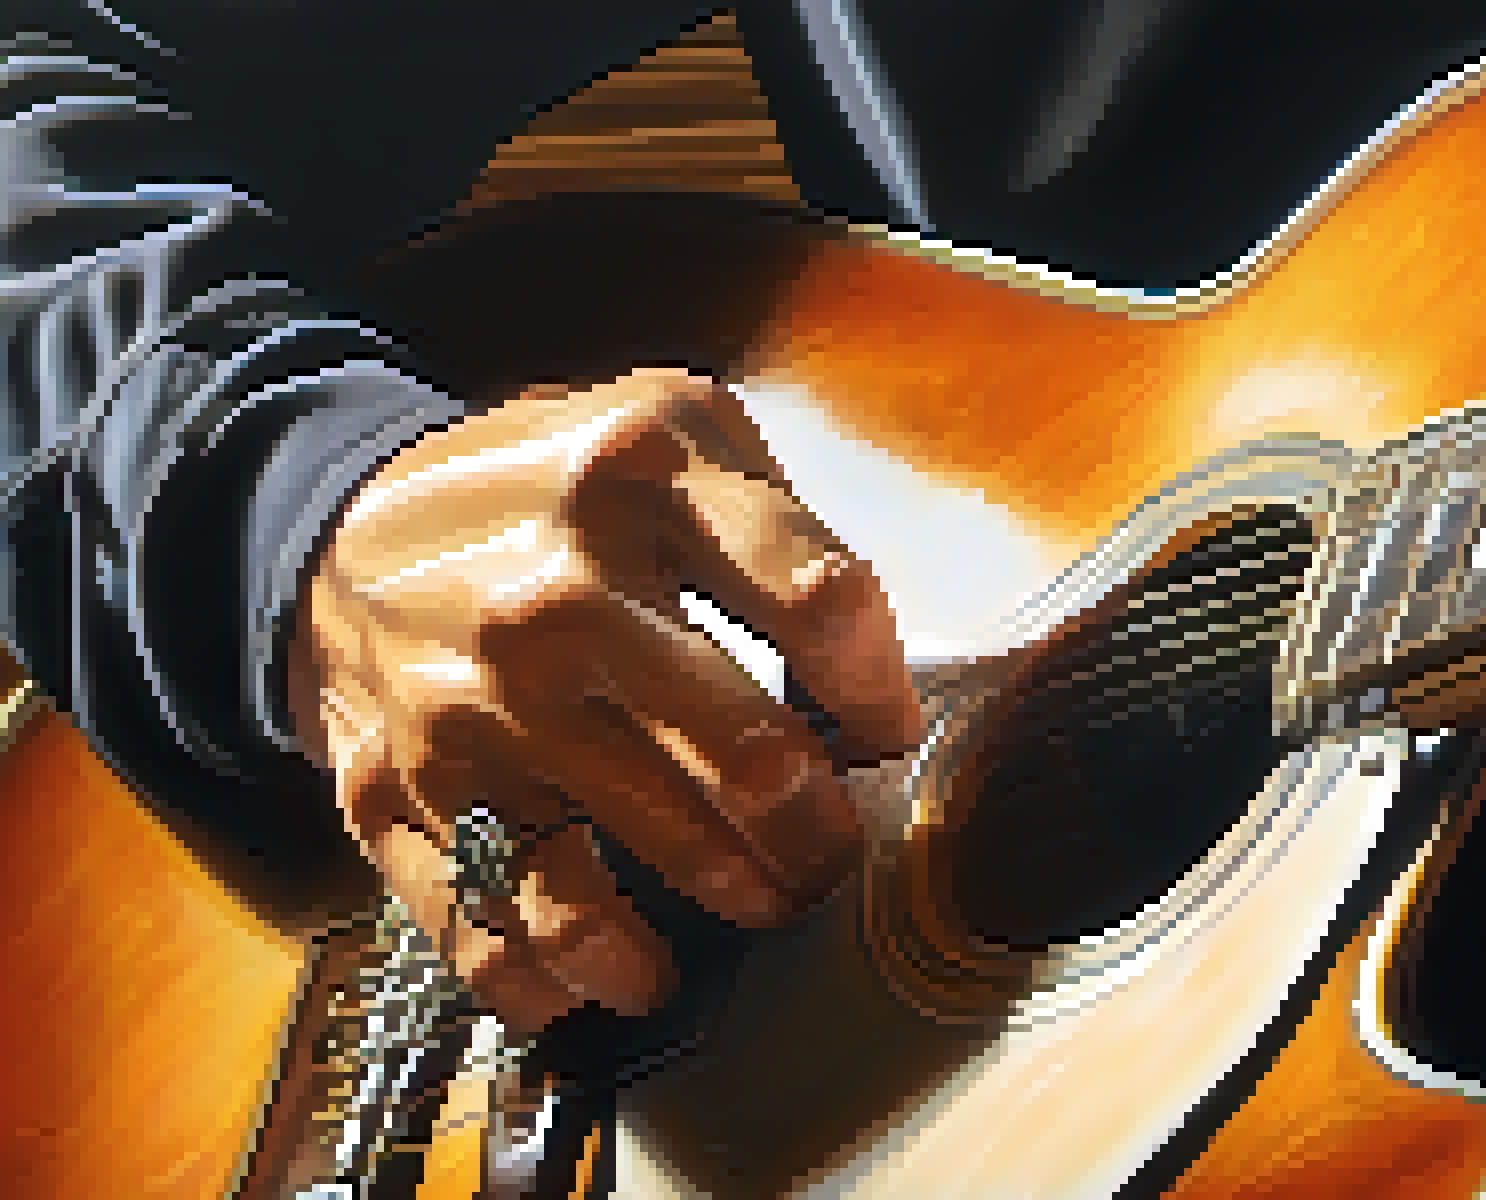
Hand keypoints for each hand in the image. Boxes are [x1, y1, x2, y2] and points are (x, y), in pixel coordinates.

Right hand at [288, 368, 923, 1030]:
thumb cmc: (554, 496)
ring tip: (762, 901)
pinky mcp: (395, 795)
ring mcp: (470, 705)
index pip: (822, 602)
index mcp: (641, 480)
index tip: (881, 734)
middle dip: (819, 831)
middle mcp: (554, 597)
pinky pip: (501, 925)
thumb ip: (784, 536)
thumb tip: (867, 698)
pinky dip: (578, 975)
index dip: (876, 688)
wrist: (337, 524)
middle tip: (829, 851)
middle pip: (751, 757)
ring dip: (733, 899)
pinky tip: (629, 971)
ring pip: (643, 854)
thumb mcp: (676, 434)